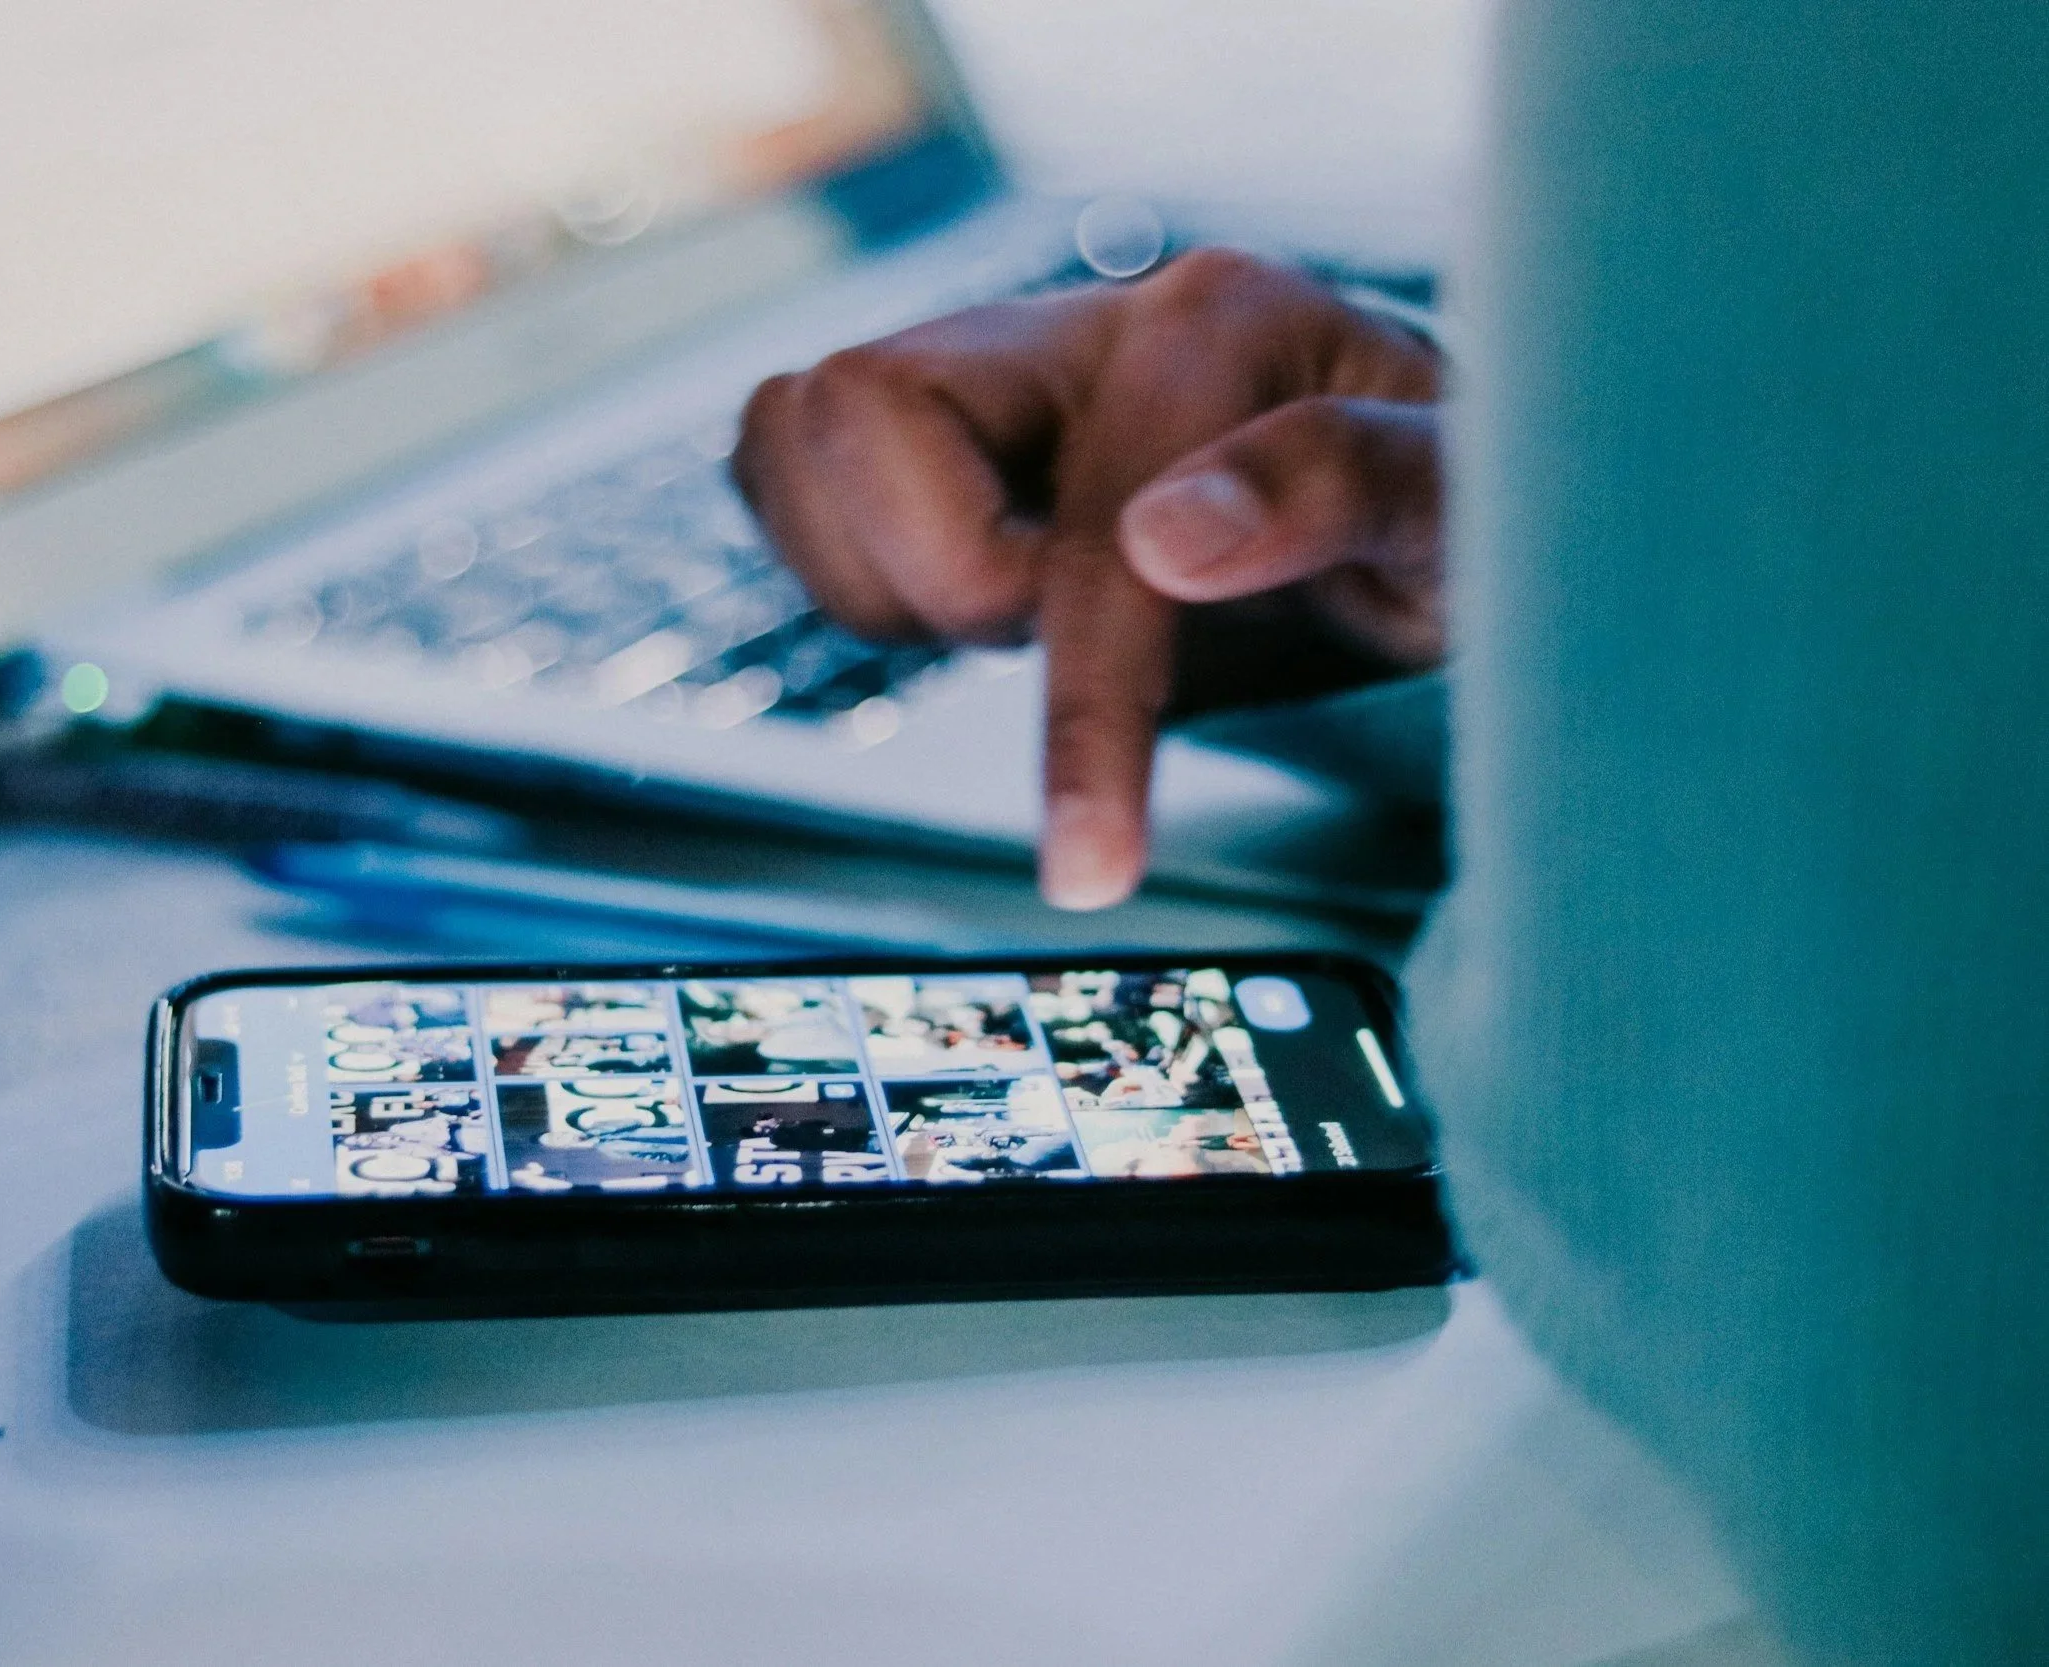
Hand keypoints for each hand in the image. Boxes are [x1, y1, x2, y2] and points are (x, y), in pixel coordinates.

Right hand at [732, 249, 1444, 907]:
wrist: (1418, 500)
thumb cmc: (1457, 514)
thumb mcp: (1468, 513)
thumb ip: (1351, 486)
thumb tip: (1173, 537)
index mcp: (1219, 323)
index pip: (1087, 529)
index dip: (1081, 709)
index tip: (1090, 868)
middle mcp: (1087, 317)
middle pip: (858, 406)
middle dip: (940, 580)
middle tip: (1051, 639)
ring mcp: (1000, 357)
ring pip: (798, 432)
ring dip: (883, 577)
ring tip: (1023, 618)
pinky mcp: (938, 416)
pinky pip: (787, 465)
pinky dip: (843, 563)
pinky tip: (964, 600)